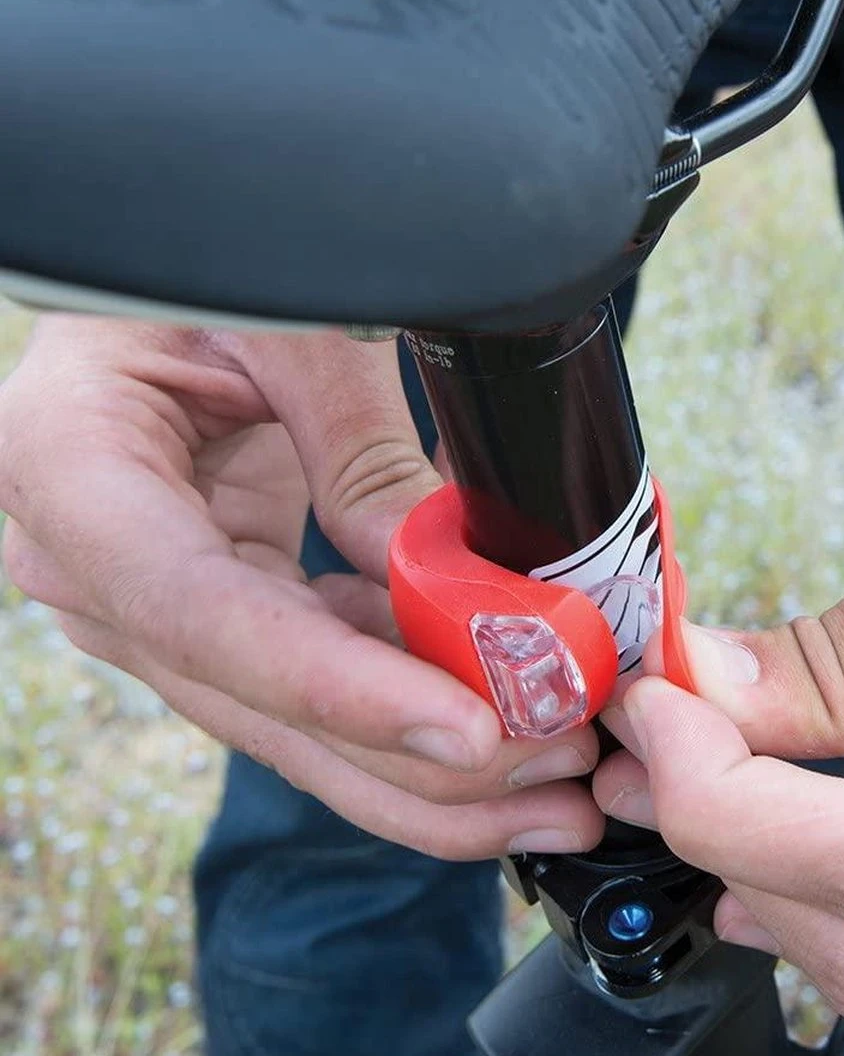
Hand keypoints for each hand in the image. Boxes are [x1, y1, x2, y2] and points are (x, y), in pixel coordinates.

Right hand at [0, 318, 601, 858]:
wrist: (167, 290)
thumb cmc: (214, 269)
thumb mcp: (293, 328)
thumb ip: (359, 452)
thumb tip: (450, 584)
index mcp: (74, 468)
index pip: (208, 614)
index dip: (342, 689)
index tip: (469, 732)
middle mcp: (92, 566)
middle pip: (266, 704)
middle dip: (421, 763)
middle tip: (557, 780)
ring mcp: (153, 605)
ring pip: (299, 724)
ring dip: (432, 768)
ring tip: (556, 786)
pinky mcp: (217, 616)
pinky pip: (320, 684)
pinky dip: (413, 710)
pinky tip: (511, 730)